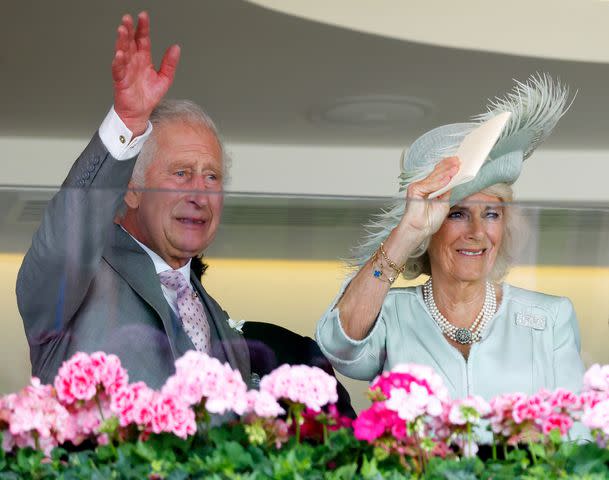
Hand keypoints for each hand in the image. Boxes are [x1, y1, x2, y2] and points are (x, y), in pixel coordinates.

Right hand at [111, 12, 180, 134]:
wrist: (139, 112)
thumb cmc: (148, 96)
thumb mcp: (165, 78)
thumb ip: (169, 63)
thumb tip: (176, 47)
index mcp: (144, 59)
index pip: (143, 39)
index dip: (143, 28)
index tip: (143, 16)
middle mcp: (134, 61)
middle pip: (130, 42)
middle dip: (129, 29)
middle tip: (128, 18)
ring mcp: (126, 69)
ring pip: (122, 52)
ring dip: (122, 41)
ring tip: (122, 30)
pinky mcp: (121, 80)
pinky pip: (118, 70)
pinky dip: (118, 62)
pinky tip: (119, 54)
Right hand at [399, 156, 459, 237]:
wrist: (420, 229)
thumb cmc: (429, 220)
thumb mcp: (443, 202)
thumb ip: (446, 191)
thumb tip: (452, 180)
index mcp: (429, 189)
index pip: (438, 175)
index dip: (447, 168)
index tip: (457, 162)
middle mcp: (422, 186)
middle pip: (436, 174)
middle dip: (448, 167)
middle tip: (458, 161)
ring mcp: (417, 187)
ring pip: (434, 178)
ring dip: (446, 172)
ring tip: (456, 167)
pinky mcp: (414, 190)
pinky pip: (430, 184)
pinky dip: (439, 182)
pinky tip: (448, 178)